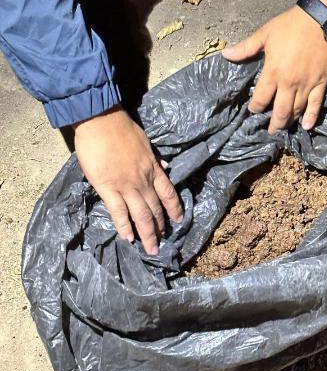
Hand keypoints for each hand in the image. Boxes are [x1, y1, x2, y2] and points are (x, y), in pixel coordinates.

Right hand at [74, 107, 182, 254]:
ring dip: (147, 234)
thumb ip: (154, 158)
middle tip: (163, 242)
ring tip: (151, 249)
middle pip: (156, 209)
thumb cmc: (122, 129)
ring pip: (141, 215)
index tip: (179, 220)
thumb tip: (165, 166)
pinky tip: (128, 238)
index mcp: (153, 169)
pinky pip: (118, 212)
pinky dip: (124, 226)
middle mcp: (143, 181)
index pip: (168, 193)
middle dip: (160, 227)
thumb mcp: (146, 143)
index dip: (174, 209)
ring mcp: (126, 186)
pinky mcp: (107, 188)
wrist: (102, 122)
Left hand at [222, 0, 326, 133]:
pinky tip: (306, 126)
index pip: (261, 98)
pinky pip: (316, 105)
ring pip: (296, 111)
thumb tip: (225, 54)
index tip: (253, 110)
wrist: (322, 19)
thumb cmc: (291, 25)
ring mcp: (306, 85)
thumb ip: (245, 48)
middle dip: (273, 124)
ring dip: (288, 122)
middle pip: (279, 112)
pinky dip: (311, 117)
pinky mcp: (321, 83)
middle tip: (269, 130)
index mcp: (273, 72)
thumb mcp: (265, 34)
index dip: (255, 108)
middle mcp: (289, 83)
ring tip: (283, 128)